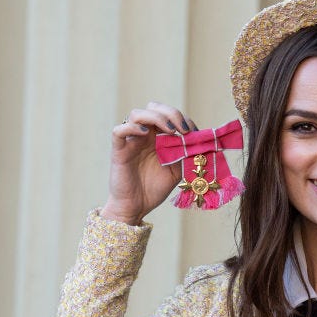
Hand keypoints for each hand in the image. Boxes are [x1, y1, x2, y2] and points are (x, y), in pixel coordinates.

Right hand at [101, 101, 197, 224]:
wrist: (136, 208)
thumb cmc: (153, 190)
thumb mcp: (176, 172)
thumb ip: (184, 155)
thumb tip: (198, 142)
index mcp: (158, 138)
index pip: (168, 116)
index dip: (183, 119)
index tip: (195, 132)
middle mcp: (144, 136)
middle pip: (153, 108)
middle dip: (171, 113)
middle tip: (184, 128)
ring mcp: (130, 141)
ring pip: (137, 114)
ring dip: (156, 117)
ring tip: (170, 130)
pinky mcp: (118, 150)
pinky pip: (119, 130)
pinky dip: (132, 127)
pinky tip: (146, 134)